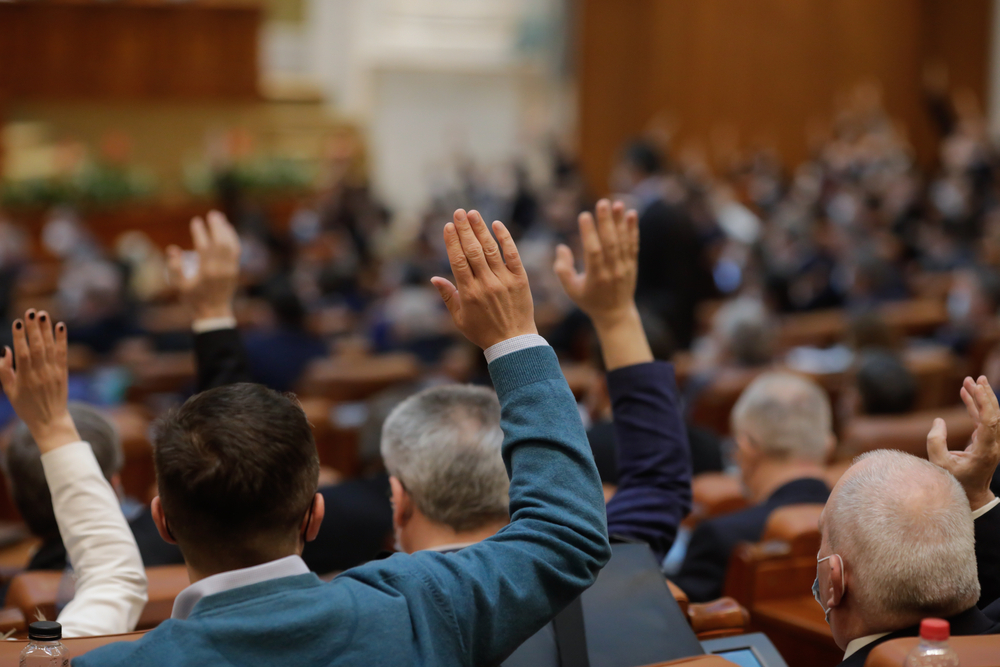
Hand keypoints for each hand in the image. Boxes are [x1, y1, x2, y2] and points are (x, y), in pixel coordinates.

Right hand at [0, 310, 78, 452]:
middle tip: (31, 312)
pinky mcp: (63, 373)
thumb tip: (5, 350)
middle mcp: (40, 374)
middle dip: (34, 329)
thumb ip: (5, 371)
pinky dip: (62, 339)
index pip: (23, 355)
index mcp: (25, 379)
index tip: (17, 322)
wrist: (50, 421)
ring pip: (50, 348)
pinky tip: (60, 326)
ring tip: (43, 314)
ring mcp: (54, 373)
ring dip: (47, 330)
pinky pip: (63, 354)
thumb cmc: (26, 406)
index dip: (20, 338)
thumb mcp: (10, 391)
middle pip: (38, 348)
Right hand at [166, 211, 240, 321]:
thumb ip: (174, 267)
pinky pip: (236, 251)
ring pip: (231, 245)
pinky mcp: (235, 270)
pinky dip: (233, 238)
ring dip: (226, 230)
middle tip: (211, 214)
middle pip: (221, 243)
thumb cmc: (194, 299)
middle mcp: (220, 269)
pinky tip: (227, 229)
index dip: (200, 232)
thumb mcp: (179, 286)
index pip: (204, 246)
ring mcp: (230, 270)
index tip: (196, 221)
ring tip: (219, 217)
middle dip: (217, 227)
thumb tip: (172, 249)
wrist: (214, 312)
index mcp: (206, 272)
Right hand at [431, 209, 536, 349]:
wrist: (513, 343)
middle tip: (459, 212)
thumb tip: (434, 278)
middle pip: (472, 251)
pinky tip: (497, 225)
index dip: (452, 241)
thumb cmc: (483, 333)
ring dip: (481, 229)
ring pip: (490, 249)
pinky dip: (505, 239)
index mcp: (469, 293)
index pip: (458, 261)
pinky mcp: (520, 279)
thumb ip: (448, 297)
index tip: (448, 226)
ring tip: (474, 214)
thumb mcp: (460, 319)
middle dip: (464, 229)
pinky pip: (512, 255)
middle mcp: (486, 284)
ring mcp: (504, 280)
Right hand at [554, 199, 639, 328]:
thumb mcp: (571, 290)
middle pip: (610, 243)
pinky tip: (632, 215)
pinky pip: (633, 245)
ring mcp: (624, 267)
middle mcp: (612, 271)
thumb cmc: (588, 300)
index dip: (588, 234)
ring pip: (623, 242)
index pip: (593, 252)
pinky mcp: (632, 264)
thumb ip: (563, 269)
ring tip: (618, 203)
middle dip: (606, 222)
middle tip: (603, 202)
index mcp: (595, 277)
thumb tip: (562, 247)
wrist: (615, 313)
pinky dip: (633, 230)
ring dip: (621, 222)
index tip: (584, 215)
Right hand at [927, 376, 999, 510]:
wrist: (970, 497)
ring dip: (980, 398)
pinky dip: (974, 407)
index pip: (989, 422)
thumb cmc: (954, 483)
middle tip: (977, 378)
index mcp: (985, 451)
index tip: (975, 388)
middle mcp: (992, 446)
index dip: (983, 403)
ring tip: (970, 381)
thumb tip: (939, 421)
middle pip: (994, 415)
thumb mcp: (939, 464)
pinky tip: (966, 395)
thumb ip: (936, 441)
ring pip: (989, 415)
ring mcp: (990, 443)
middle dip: (985, 395)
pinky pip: (981, 420)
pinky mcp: (984, 442)